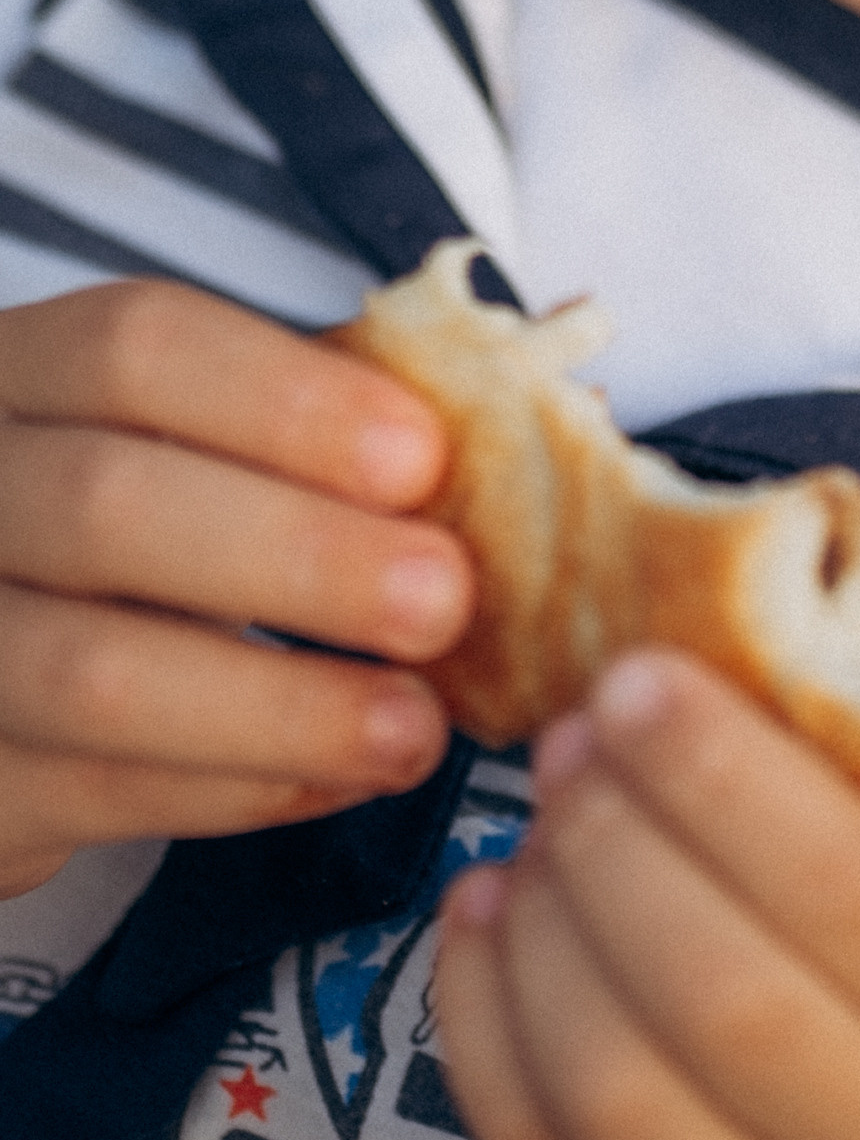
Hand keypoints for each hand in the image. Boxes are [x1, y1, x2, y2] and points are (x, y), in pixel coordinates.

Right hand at [0, 279, 466, 897]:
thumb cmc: (135, 530)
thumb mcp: (195, 441)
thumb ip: (322, 427)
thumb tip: (528, 421)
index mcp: (26, 373)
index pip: (138, 347)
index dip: (289, 401)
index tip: (421, 458)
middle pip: (111, 506)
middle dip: (301, 557)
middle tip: (441, 600)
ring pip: (93, 672)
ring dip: (280, 705)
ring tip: (413, 727)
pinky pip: (92, 792)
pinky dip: (234, 789)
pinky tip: (334, 775)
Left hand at [432, 651, 859, 1139]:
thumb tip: (717, 651)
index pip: (852, 893)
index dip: (723, 777)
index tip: (637, 676)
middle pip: (719, 995)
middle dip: (616, 842)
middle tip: (569, 742)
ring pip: (611, 1087)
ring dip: (540, 929)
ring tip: (529, 832)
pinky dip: (482, 1023)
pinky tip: (482, 922)